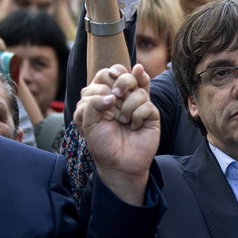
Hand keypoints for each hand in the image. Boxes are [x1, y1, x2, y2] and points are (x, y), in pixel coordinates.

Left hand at [75, 64, 159, 204]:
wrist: (119, 164)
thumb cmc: (102, 142)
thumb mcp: (87, 121)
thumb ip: (92, 102)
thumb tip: (113, 95)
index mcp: (104, 95)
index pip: (105, 74)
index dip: (105, 81)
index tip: (102, 98)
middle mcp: (121, 96)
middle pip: (124, 74)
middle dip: (120, 84)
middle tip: (115, 99)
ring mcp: (137, 103)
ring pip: (137, 89)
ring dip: (127, 108)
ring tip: (123, 122)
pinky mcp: (151, 113)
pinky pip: (146, 105)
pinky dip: (138, 117)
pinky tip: (135, 127)